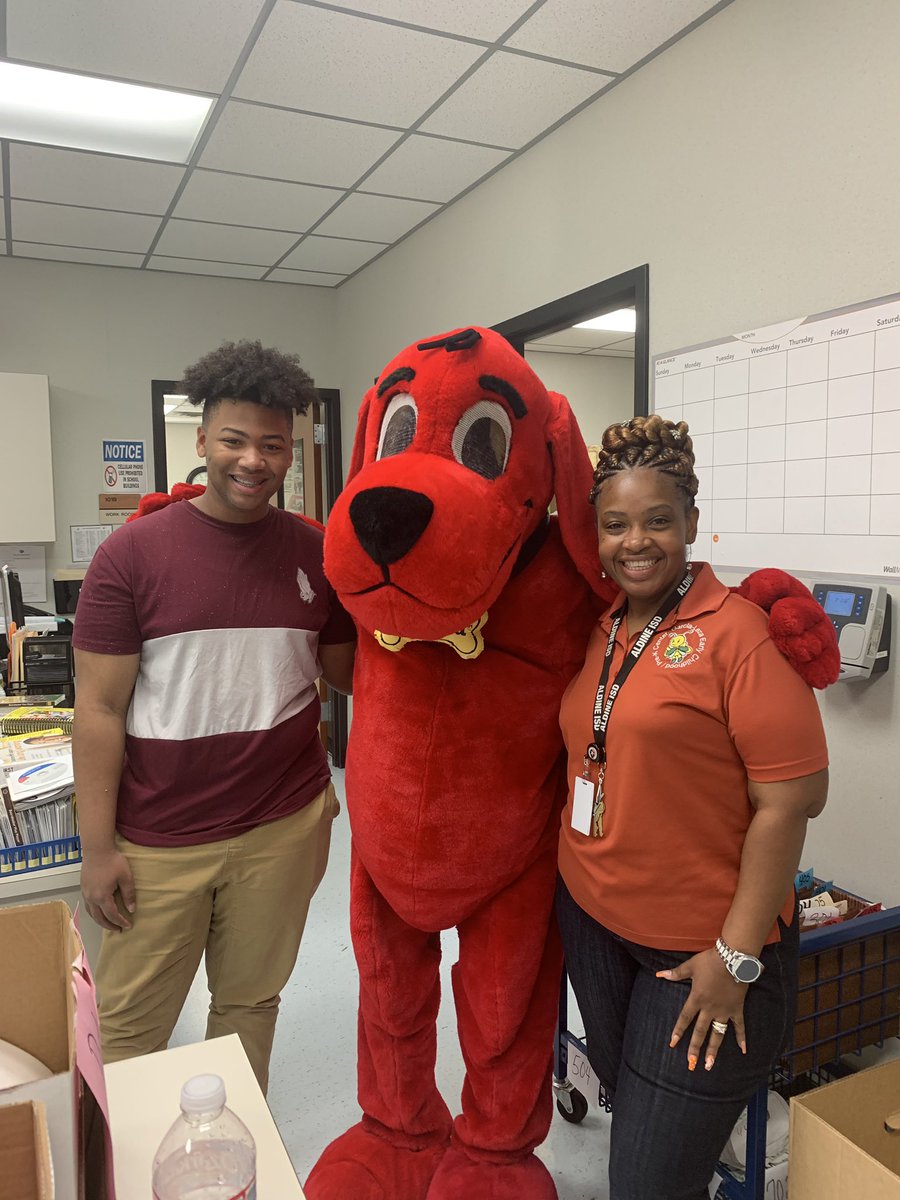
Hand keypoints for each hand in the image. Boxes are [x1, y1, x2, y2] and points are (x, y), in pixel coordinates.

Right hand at [81, 847, 135, 931]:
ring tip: (109, 923)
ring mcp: (85, 893)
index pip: (112, 915)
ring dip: (100, 920)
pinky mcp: (83, 888)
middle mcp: (91, 898)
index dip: (120, 922)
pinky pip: (88, 905)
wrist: (97, 849)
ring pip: (91, 913)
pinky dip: (94, 912)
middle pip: (99, 918)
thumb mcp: (126, 877)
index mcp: (102, 897)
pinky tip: (99, 910)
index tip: (128, 926)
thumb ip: (129, 894)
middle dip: (109, 925)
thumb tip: (131, 909)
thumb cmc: (113, 861)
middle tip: (118, 930)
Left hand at [657, 948, 747, 1070]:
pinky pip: (739, 1026)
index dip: (678, 1031)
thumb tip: (659, 974)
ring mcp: (724, 1011)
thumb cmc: (710, 961)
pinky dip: (742, 1038)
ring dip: (713, 1050)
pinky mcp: (737, 1009)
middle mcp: (709, 1009)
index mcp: (696, 999)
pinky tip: (744, 1050)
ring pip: (718, 1034)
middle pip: (700, 1032)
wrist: (733, 958)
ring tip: (709, 1064)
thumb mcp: (690, 966)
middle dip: (695, 1048)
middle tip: (691, 1064)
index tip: (673, 1044)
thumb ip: (675, 973)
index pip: (685, 1018)